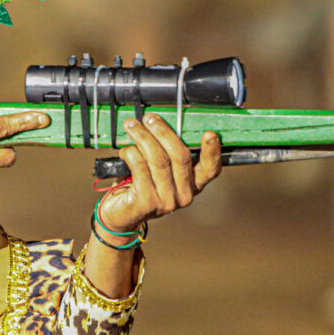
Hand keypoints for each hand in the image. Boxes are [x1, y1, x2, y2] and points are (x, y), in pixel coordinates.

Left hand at [96, 114, 221, 233]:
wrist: (121, 216)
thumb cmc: (140, 186)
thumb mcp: (160, 170)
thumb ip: (166, 152)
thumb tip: (159, 122)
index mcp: (193, 185)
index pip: (211, 169)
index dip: (212, 151)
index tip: (209, 133)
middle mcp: (184, 195)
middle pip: (180, 156)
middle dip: (164, 132)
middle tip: (150, 118)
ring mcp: (166, 201)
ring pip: (158, 160)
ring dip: (143, 137)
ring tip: (131, 126)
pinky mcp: (146, 203)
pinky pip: (140, 168)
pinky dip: (131, 154)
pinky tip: (125, 150)